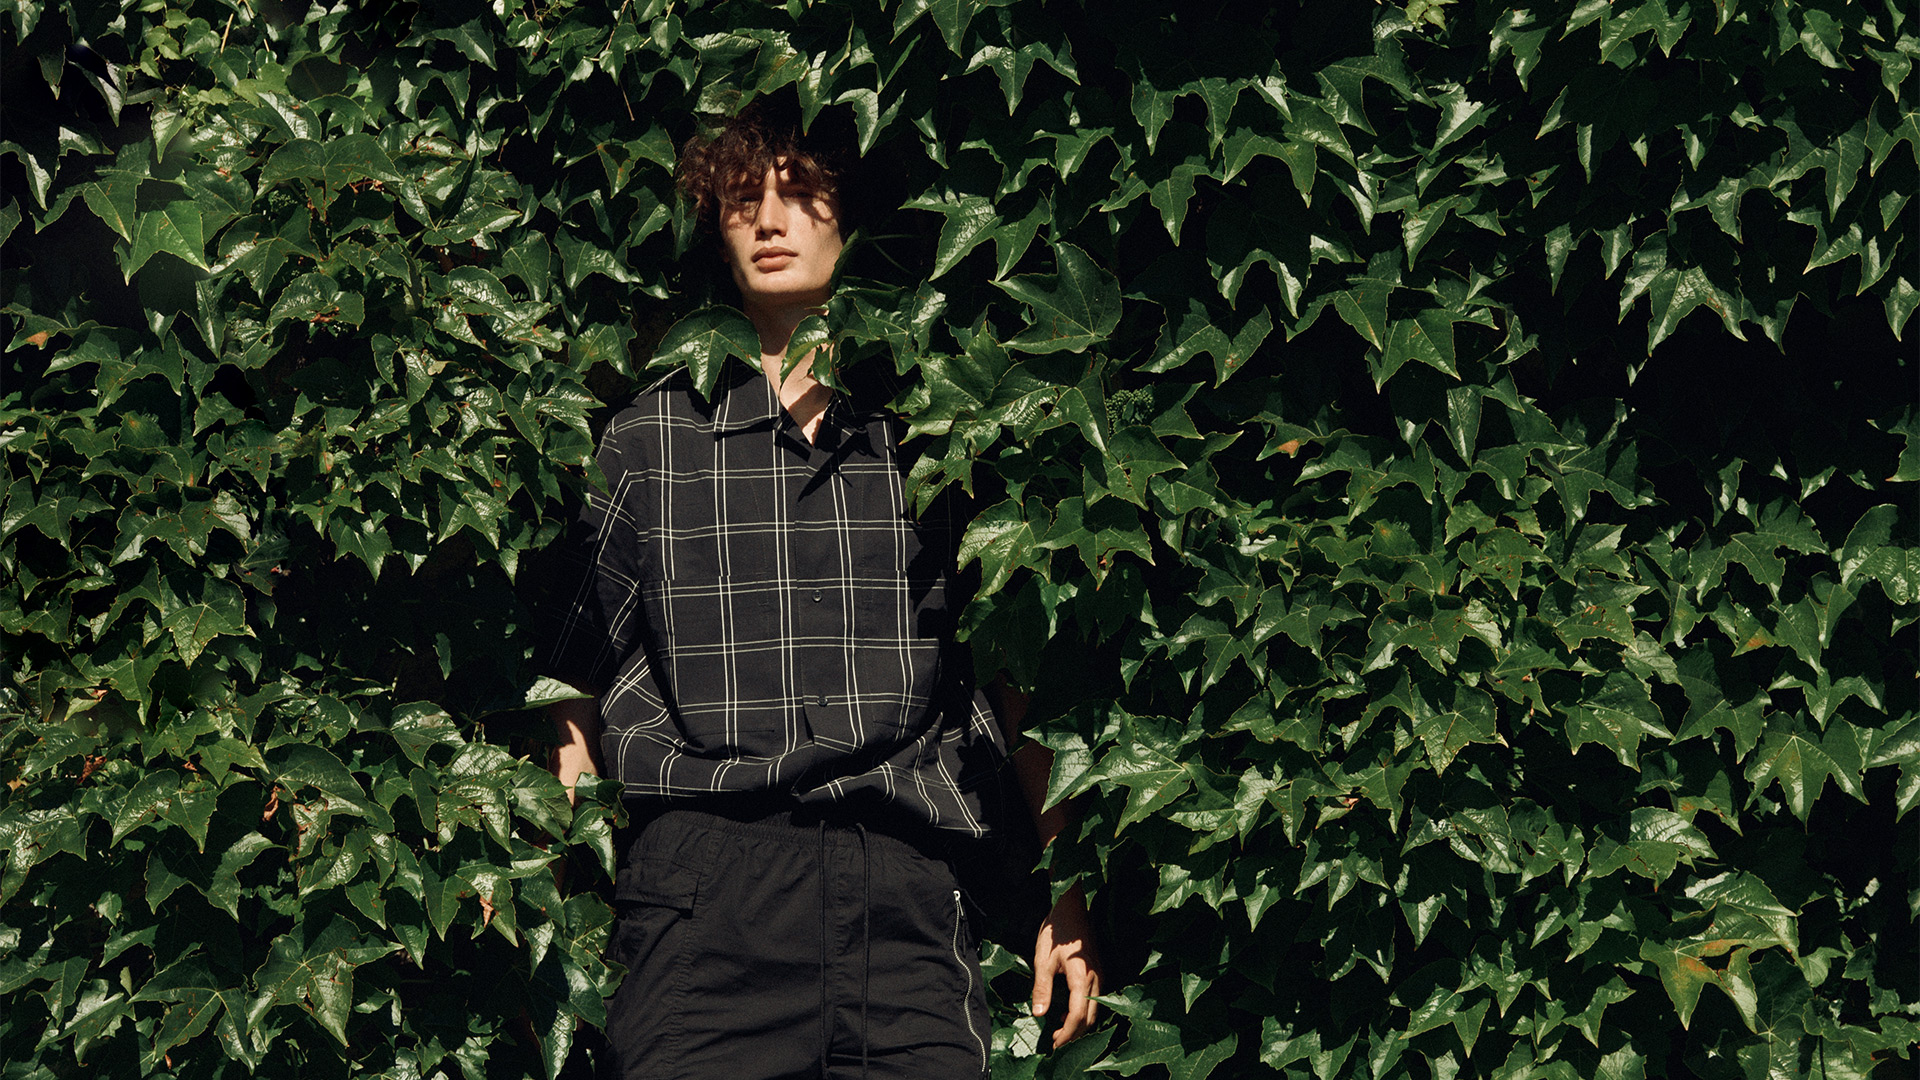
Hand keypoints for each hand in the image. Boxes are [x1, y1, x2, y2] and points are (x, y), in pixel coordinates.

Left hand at [1032, 882, 1101, 1047]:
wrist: (1074, 908)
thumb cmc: (1056, 931)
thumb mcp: (1042, 959)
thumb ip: (1042, 988)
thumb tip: (1039, 1014)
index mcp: (1081, 977)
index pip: (1078, 1015)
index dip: (1067, 1034)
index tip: (1054, 1044)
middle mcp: (1096, 980)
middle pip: (1089, 1018)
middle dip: (1074, 1035)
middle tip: (1055, 1043)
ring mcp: (1100, 976)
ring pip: (1095, 1011)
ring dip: (1079, 1025)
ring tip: (1059, 1031)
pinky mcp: (1099, 973)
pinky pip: (1095, 1001)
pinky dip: (1083, 1013)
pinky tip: (1067, 1014)